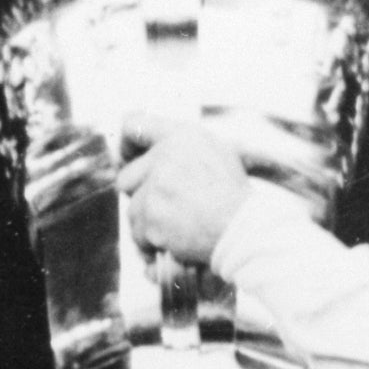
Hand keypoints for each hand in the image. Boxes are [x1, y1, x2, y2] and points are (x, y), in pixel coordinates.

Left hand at [115, 111, 310, 272]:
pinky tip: (174, 241)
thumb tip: (152, 152)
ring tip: (179, 227)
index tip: (127, 159)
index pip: (134, 126)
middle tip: (164, 207)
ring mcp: (156, 186)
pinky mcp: (150, 215)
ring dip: (149, 222)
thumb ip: (182, 148)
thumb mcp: (218, 154)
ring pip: (132, 208)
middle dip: (140, 195)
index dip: (125, 145)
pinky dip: (151, 242)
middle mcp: (165, 156)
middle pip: (127, 176)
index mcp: (182, 136)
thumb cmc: (235, 196)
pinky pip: (136, 233)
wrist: (243, 229)